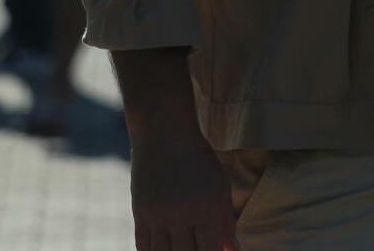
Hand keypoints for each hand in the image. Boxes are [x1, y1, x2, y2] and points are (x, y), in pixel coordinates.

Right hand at [129, 128, 239, 250]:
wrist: (164, 133)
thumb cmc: (199, 158)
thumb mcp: (220, 185)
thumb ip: (227, 221)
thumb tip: (233, 250)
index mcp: (206, 207)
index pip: (210, 250)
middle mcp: (182, 214)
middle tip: (195, 248)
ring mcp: (158, 215)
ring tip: (180, 247)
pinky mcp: (140, 213)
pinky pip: (143, 247)